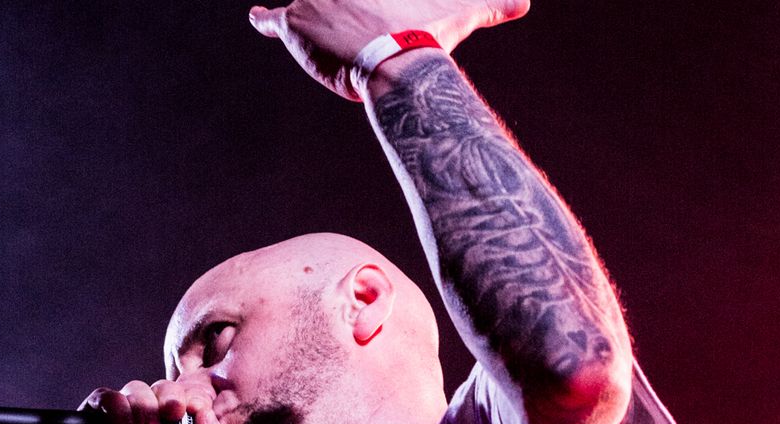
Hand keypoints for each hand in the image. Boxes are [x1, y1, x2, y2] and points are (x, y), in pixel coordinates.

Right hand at [60, 374, 232, 423]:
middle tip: (174, 414)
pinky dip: (117, 406)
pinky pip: (106, 396)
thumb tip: (208, 414)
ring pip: (136, 388)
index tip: (197, 409)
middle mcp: (150, 423)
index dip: (194, 398)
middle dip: (171, 396)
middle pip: (164, 388)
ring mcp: (122, 420)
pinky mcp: (95, 420)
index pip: (189, 400)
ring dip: (145, 406)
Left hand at [248, 0, 528, 99]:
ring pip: (308, 8)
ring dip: (316, 24)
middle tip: (344, 17)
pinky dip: (265, 20)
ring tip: (329, 35)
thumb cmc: (427, 36)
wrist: (394, 62)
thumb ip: (490, 5)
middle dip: (335, 3)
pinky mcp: (294, 24)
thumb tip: (524, 3)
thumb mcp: (460, 14)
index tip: (359, 3)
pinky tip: (254, 18)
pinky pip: (274, 20)